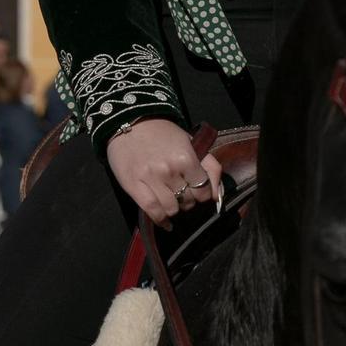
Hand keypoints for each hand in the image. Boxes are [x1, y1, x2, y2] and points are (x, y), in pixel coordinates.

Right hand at [106, 119, 221, 227]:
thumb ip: (209, 166)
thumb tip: (216, 196)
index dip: (203, 194)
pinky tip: (165, 222)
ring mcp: (151, 179)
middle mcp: (170, 170)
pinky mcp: (134, 186)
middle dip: (188, 201)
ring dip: (175, 210)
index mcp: (186, 158)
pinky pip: (152, 211)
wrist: (130, 122)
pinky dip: (161, 220)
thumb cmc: (162, 133)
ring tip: (172, 203)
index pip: (204, 191)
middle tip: (182, 195)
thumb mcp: (191, 143)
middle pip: (188, 201)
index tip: (197, 192)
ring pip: (172, 209)